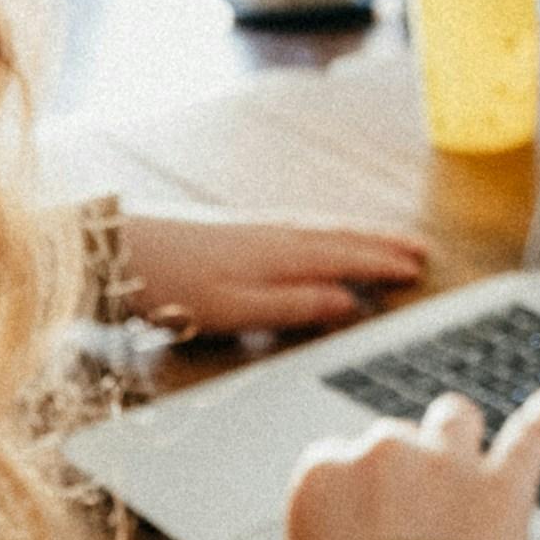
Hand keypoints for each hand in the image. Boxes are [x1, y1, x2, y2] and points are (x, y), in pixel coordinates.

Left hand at [119, 210, 428, 338]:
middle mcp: (276, 235)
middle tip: (422, 250)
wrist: (118, 252)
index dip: (384, 263)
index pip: (348, 256)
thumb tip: (349, 302)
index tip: (419, 269)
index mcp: (283, 254)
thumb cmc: (173, 286)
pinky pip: (302, 231)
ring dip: (359, 237)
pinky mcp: (237, 234)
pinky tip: (323, 242)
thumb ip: (295, 306)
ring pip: (323, 231)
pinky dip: (329, 235)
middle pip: (341, 237)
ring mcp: (256, 231)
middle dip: (383, 244)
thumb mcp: (238, 308)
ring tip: (387, 242)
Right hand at [223, 388, 539, 539]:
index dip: (350, 494)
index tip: (358, 526)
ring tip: (464, 454)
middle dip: (403, 471)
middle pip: (395, 439)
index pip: (334, 459)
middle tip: (410, 519)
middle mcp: (382, 454)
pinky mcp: (503, 489)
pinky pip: (529, 438)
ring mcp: (447, 465)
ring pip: (454, 419)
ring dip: (457, 436)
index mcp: (321, 477)